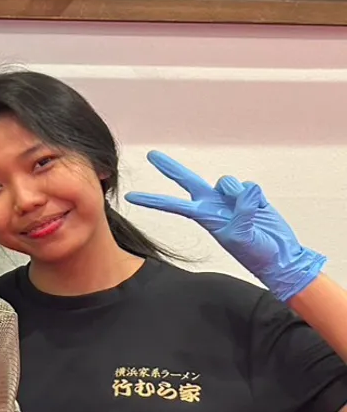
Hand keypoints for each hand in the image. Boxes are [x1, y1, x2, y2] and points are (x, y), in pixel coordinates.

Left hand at [125, 150, 324, 301]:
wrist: (280, 256)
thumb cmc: (256, 253)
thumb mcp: (241, 237)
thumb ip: (241, 212)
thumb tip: (243, 192)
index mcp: (204, 217)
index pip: (173, 205)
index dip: (153, 200)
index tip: (130, 197)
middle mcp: (213, 204)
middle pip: (188, 180)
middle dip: (170, 168)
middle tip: (151, 155)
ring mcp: (231, 199)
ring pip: (228, 182)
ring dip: (238, 194)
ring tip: (249, 213)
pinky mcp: (250, 196)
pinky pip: (250, 187)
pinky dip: (256, 197)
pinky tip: (260, 210)